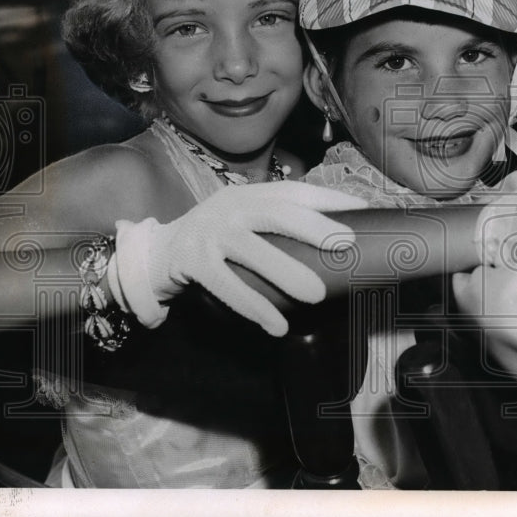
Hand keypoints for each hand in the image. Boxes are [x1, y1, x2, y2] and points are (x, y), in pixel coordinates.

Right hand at [112, 182, 366, 335]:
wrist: (156, 253)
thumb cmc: (216, 238)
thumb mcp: (243, 219)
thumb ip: (277, 224)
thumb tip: (334, 242)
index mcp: (248, 194)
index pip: (293, 192)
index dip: (327, 198)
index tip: (361, 208)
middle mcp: (230, 208)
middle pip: (275, 213)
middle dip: (313, 226)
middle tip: (345, 243)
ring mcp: (209, 233)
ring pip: (252, 250)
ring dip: (286, 272)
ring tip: (317, 294)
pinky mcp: (192, 261)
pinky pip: (227, 286)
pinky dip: (253, 306)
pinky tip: (276, 325)